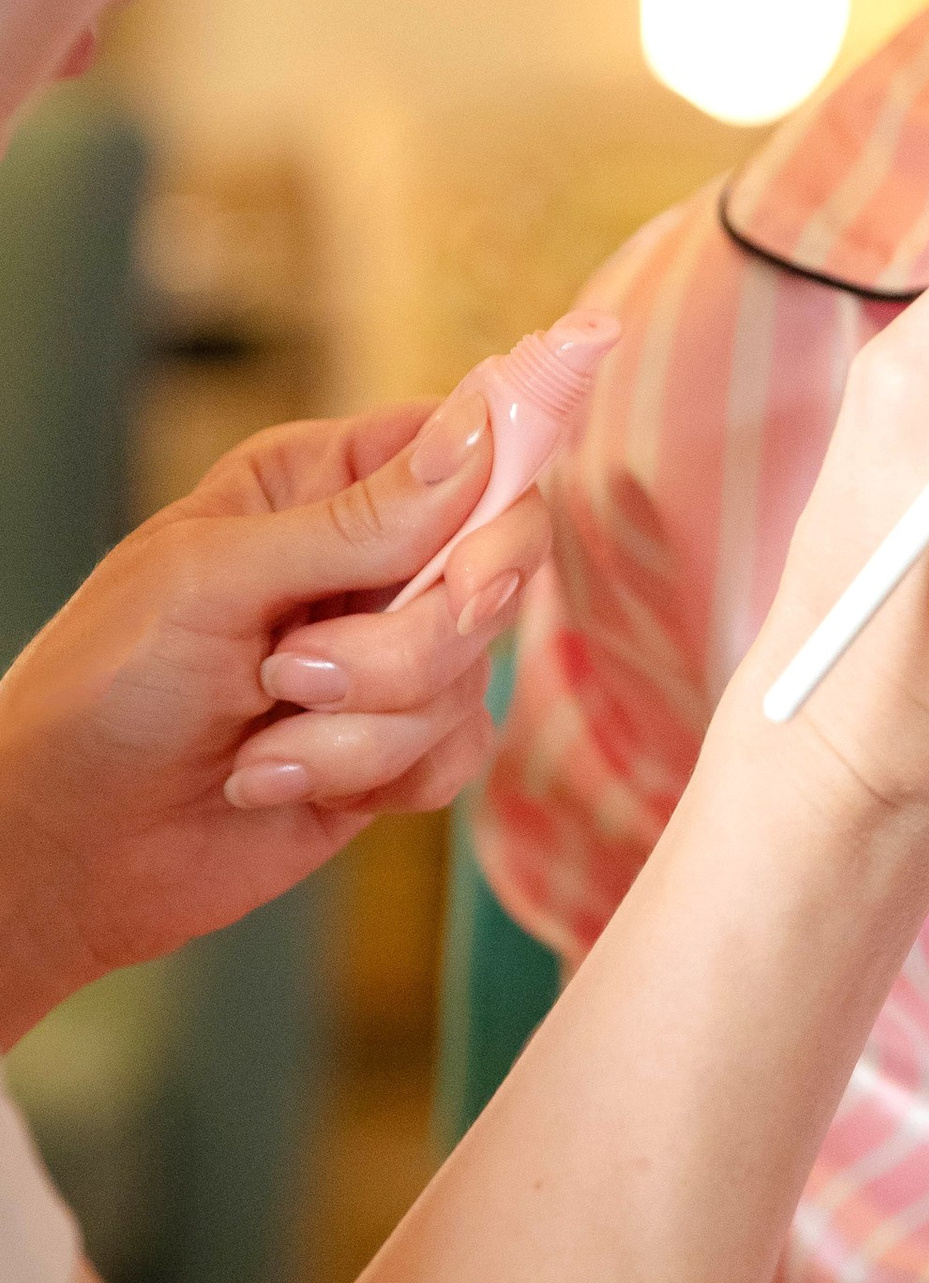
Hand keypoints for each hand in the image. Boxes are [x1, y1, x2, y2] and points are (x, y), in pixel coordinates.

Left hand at [0, 389, 551, 1042]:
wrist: (66, 848)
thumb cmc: (101, 690)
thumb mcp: (211, 582)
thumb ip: (357, 520)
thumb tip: (481, 434)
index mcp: (319, 484)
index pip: (464, 443)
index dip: (508, 465)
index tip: (504, 521)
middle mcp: (370, 561)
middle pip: (495, 563)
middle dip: (408, 641)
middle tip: (303, 670)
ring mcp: (390, 656)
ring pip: (473, 672)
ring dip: (359, 727)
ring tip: (257, 740)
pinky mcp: (399, 748)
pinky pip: (459, 753)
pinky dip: (368, 775)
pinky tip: (273, 781)